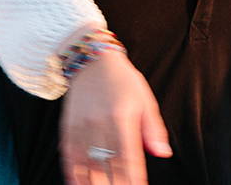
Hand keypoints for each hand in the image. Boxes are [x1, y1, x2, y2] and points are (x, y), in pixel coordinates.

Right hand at [59, 50, 171, 184]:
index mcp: (121, 117)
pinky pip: (68, 154)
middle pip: (106, 164)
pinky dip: (72, 173)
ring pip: (85, 163)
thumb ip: (153, 128)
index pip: (128, 157)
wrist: (91, 59)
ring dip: (92, 184)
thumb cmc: (122, 79)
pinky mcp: (67, 125)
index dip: (133, 179)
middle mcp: (99, 122)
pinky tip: (78, 184)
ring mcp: (81, 125)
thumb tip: (163, 152)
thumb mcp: (145, 99)